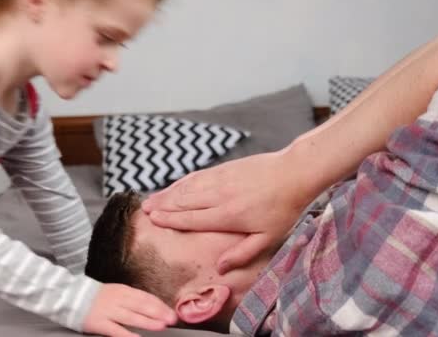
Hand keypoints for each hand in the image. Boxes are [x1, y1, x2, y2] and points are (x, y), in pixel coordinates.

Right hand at [82, 283, 176, 336]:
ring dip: (148, 322)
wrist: (69, 296)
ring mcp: (109, 311)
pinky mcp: (100, 323)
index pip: (146, 297)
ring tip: (161, 326)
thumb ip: (131, 299)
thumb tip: (150, 307)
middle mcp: (118, 299)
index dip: (160, 305)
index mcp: (123, 291)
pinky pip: (117, 331)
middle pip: (142, 306)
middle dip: (159, 313)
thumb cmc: (95, 297)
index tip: (171, 311)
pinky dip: (129, 335)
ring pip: (132, 317)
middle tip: (172, 319)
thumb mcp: (115, 292)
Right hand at [142, 151, 308, 273]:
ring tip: (151, 199)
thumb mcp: (268, 238)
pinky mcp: (225, 169)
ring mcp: (221, 180)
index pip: (192, 219)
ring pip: (187, 187)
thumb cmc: (283, 209)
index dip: (171, 219)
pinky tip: (174, 185)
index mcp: (228, 216)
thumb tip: (221, 268)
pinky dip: (182, 181)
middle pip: (184, 202)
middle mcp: (219, 196)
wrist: (293, 173)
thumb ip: (242, 253)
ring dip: (167, 193)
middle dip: (162, 206)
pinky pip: (198, 176)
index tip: (153, 220)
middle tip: (143, 211)